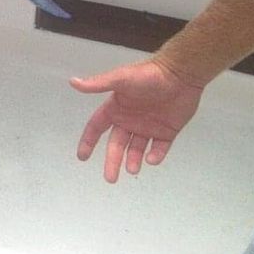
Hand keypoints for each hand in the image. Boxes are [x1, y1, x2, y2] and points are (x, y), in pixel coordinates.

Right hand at [70, 58, 205, 182]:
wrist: (180, 75)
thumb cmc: (148, 76)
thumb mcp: (121, 79)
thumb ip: (98, 84)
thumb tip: (73, 81)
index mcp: (116, 108)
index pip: (97, 127)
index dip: (88, 141)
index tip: (82, 157)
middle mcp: (130, 120)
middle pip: (117, 145)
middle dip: (112, 161)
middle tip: (111, 178)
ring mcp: (149, 127)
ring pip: (137, 149)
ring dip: (133, 160)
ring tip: (132, 170)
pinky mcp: (167, 131)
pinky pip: (159, 148)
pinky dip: (156, 155)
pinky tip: (152, 159)